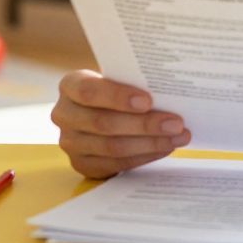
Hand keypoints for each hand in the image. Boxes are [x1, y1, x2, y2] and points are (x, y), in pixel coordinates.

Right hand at [52, 70, 191, 178]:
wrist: (101, 110)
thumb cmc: (115, 90)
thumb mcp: (118, 78)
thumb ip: (133, 82)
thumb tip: (170, 90)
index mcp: (70, 85)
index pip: (89, 91)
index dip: (118, 97)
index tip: (148, 101)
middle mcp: (64, 114)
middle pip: (103, 123)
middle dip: (144, 124)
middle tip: (176, 123)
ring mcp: (70, 142)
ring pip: (112, 146)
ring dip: (150, 143)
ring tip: (178, 136)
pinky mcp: (82, 164)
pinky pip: (115, 163)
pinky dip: (143, 156)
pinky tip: (164, 148)